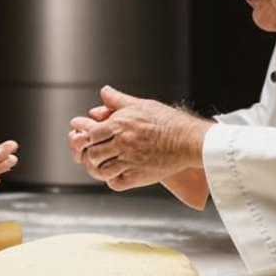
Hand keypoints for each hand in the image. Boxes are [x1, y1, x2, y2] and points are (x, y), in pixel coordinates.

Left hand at [67, 86, 210, 191]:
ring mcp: (130, 161)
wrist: (188, 140)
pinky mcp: (138, 176)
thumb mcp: (141, 105)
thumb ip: (118, 100)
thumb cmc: (168, 121)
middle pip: (92, 153)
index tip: (88, 139)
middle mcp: (122, 143)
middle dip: (89, 155)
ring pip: (101, 170)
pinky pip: (116, 183)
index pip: (91, 134)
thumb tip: (104, 92)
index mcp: (120, 124)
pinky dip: (112, 180)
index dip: (86, 138)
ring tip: (102, 166)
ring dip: (98, 169)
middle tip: (93, 154)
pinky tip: (115, 175)